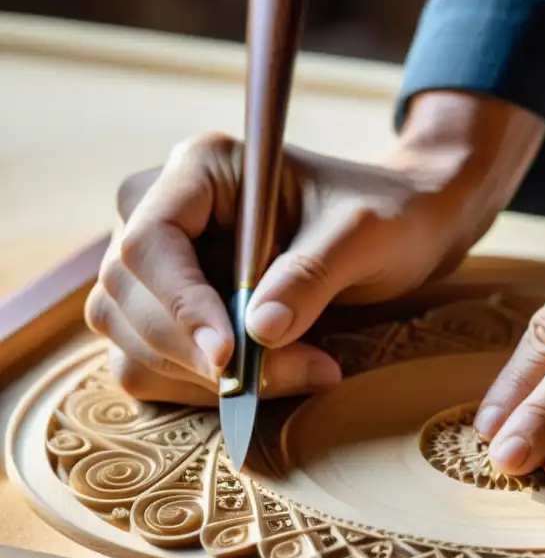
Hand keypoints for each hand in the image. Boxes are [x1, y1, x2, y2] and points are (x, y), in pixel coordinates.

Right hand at [85, 92, 544, 404]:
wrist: (406, 228)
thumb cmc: (388, 215)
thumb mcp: (363, 236)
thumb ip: (311, 277)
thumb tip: (260, 333)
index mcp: (201, 170)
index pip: (149, 242)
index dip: (179, 305)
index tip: (230, 357)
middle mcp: (164, 211)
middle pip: (127, 296)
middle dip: (199, 351)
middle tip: (297, 372)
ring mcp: (164, 265)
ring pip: (131, 338)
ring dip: (201, 378)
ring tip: (306, 373)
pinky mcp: (177, 310)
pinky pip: (151, 363)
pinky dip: (199, 387)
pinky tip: (274, 381)